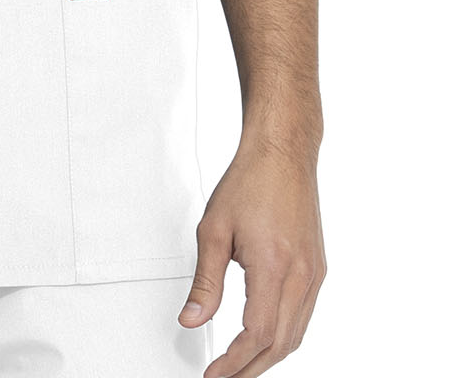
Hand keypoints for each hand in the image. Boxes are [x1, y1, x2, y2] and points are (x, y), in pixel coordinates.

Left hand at [177, 133, 326, 376]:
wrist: (283, 153)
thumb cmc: (250, 182)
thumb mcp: (214, 229)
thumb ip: (205, 282)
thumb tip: (192, 320)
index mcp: (274, 266)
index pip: (257, 334)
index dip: (234, 361)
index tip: (214, 374)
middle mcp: (302, 275)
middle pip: (280, 344)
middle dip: (250, 368)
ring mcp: (315, 274)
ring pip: (296, 334)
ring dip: (269, 357)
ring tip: (241, 366)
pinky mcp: (318, 269)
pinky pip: (304, 316)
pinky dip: (285, 336)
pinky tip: (266, 339)